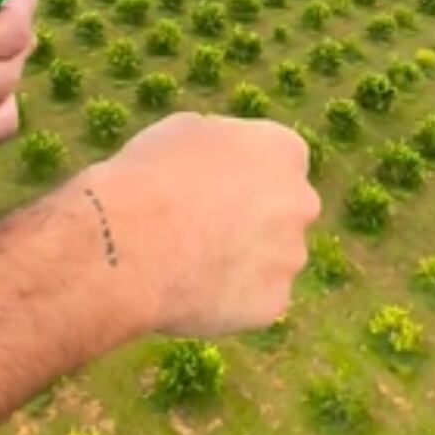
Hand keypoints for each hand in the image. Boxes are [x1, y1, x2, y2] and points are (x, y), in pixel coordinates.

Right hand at [85, 113, 319, 336]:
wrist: (133, 242)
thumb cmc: (152, 176)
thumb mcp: (187, 130)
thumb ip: (223, 146)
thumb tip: (222, 162)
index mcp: (285, 149)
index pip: (276, 159)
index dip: (239, 173)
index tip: (210, 184)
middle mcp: (301, 203)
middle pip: (281, 211)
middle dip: (252, 218)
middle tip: (202, 226)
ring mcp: (290, 257)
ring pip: (270, 259)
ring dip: (241, 260)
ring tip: (188, 261)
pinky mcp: (273, 304)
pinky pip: (253, 300)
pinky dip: (229, 297)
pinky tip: (191, 290)